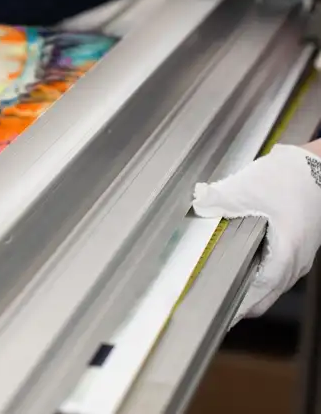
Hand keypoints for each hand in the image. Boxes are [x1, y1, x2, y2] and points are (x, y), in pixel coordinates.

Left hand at [192, 144, 320, 322]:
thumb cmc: (294, 178)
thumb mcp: (248, 187)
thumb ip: (218, 199)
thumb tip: (197, 204)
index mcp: (283, 257)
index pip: (254, 298)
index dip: (232, 311)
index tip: (210, 319)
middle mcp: (293, 264)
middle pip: (262, 298)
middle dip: (237, 304)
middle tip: (207, 304)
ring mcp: (298, 257)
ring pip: (270, 285)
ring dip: (247, 288)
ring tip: (217, 286)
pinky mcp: (298, 246)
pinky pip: (275, 270)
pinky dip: (257, 273)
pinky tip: (238, 261)